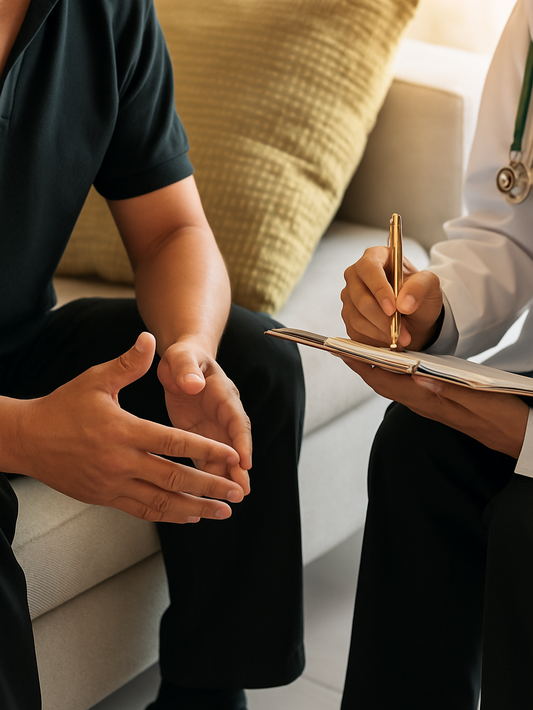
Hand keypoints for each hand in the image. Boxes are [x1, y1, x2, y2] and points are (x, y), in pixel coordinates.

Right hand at [14, 333, 245, 522]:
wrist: (27, 439)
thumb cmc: (63, 406)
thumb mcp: (95, 380)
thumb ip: (128, 364)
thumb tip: (149, 338)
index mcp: (124, 431)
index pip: (174, 443)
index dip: (206, 450)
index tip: (232, 456)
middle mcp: (120, 461)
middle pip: (173, 477)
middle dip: (209, 486)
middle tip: (237, 492)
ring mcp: (112, 484)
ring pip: (161, 501)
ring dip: (195, 508)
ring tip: (221, 512)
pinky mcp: (104, 498)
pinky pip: (142, 510)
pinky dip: (168, 514)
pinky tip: (188, 517)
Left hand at [157, 340, 251, 494]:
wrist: (182, 363)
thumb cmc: (184, 358)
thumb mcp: (182, 357)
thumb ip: (187, 368)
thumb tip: (193, 384)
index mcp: (223, 394)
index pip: (237, 420)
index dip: (241, 441)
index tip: (244, 460)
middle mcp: (223, 415)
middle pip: (236, 444)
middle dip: (240, 467)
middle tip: (243, 490)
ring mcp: (214, 428)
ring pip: (223, 456)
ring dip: (227, 476)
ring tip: (233, 499)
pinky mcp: (199, 437)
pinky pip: (207, 458)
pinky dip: (209, 476)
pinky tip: (209, 495)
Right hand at [341, 246, 442, 349]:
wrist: (414, 315)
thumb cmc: (417, 294)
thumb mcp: (429, 285)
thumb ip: (420, 287)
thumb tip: (404, 304)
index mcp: (375, 257)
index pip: (369, 269)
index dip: (379, 289)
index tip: (392, 308)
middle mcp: (357, 276)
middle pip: (360, 298)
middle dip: (381, 318)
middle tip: (399, 330)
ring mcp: (350, 297)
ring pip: (357, 318)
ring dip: (380, 332)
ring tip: (400, 337)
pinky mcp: (348, 317)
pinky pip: (355, 332)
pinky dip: (373, 340)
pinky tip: (388, 339)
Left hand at [342, 356, 529, 458]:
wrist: (517, 434)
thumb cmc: (499, 415)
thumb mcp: (475, 396)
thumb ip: (446, 387)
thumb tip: (417, 375)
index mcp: (427, 400)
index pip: (385, 381)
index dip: (361, 365)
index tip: (341, 350)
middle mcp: (423, 403)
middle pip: (383, 382)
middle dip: (361, 364)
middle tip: (341, 346)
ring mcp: (429, 404)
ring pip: (393, 383)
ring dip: (375, 367)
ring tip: (359, 349)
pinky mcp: (437, 402)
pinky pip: (406, 385)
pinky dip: (394, 371)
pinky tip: (395, 360)